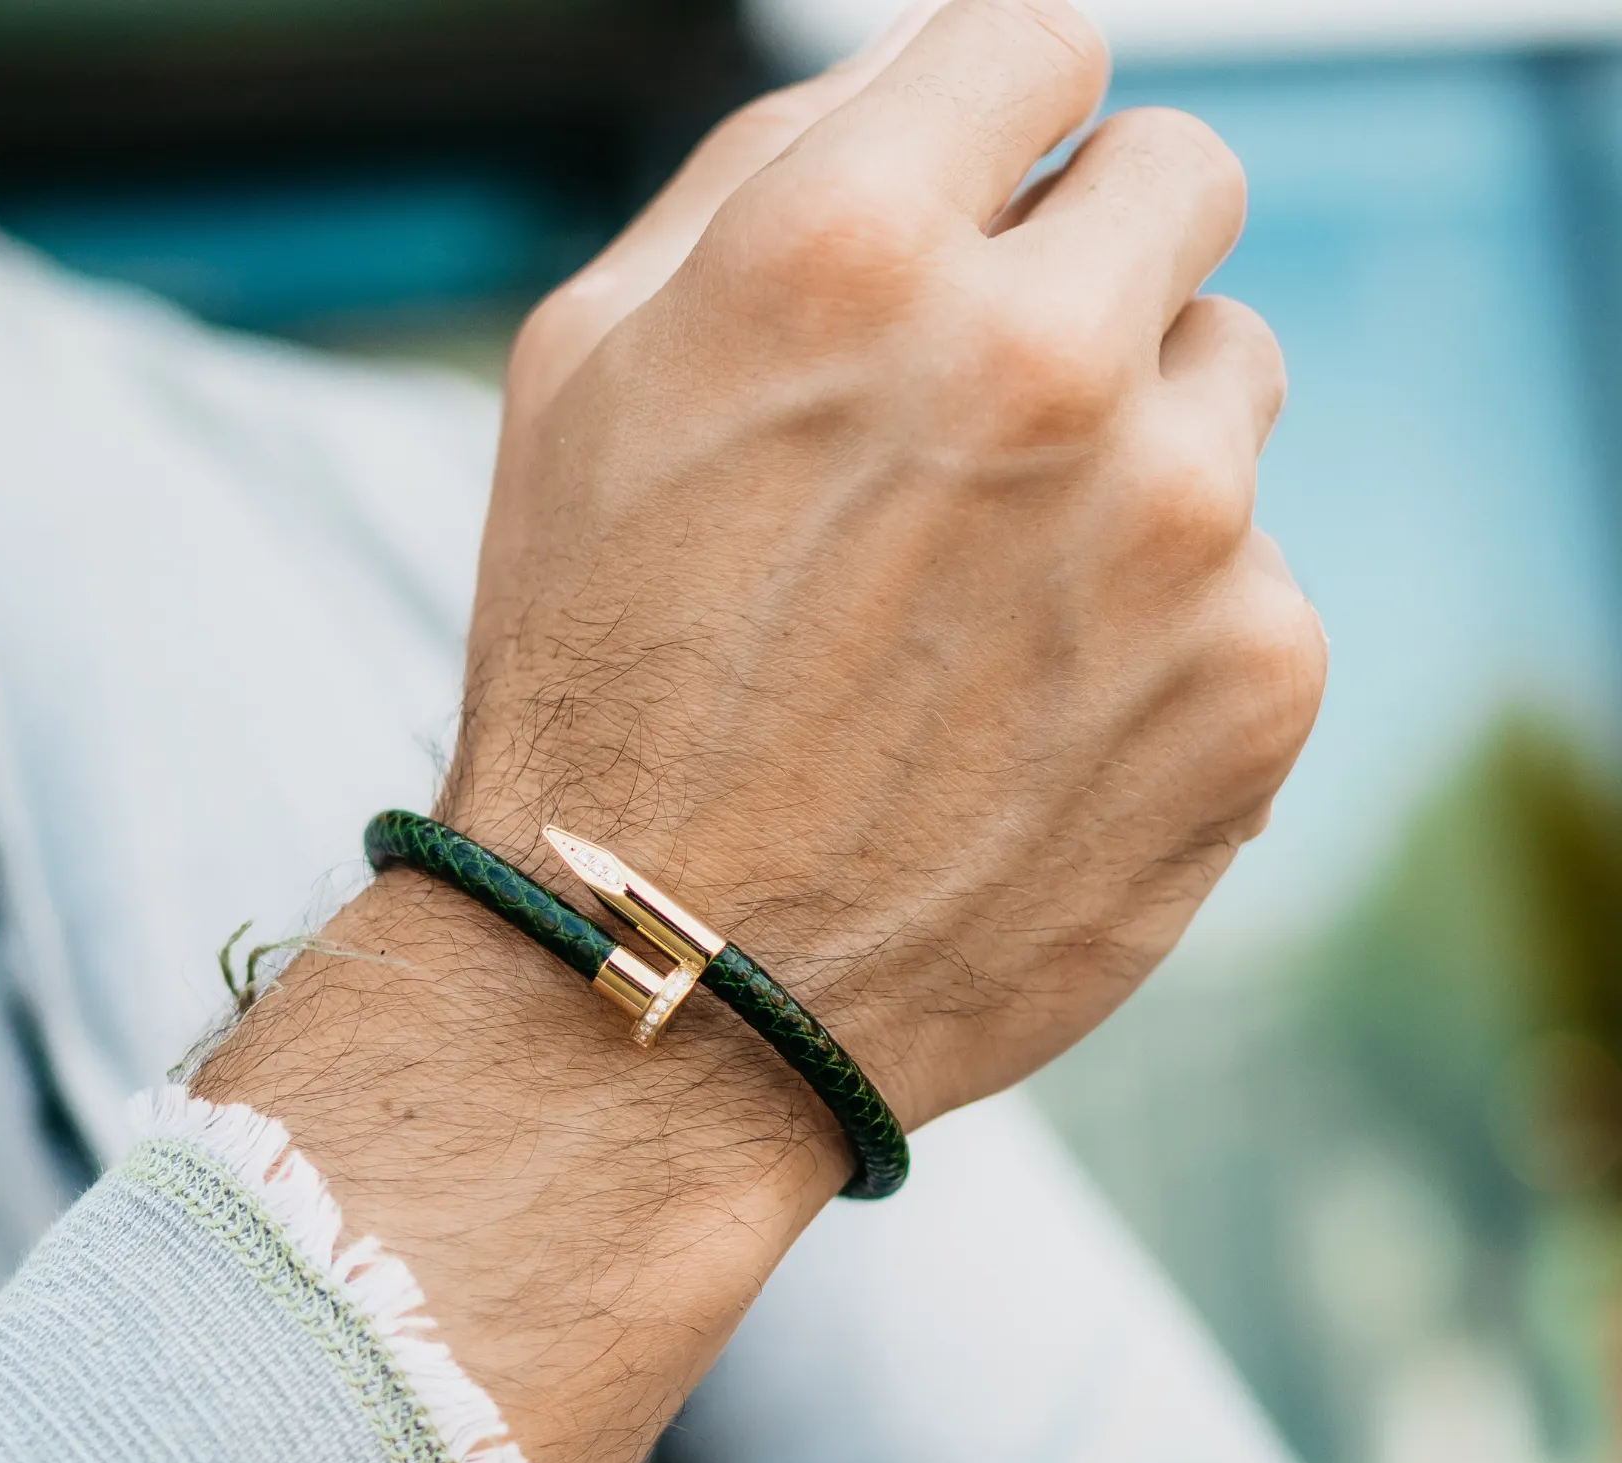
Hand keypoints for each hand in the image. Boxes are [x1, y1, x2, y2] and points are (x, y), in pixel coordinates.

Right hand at [205, 0, 1321, 1462]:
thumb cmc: (600, 685)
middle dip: (1090, 260)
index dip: (1000, 123)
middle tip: (991, 406)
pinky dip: (1164, 621)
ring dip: (1133, 448)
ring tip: (985, 600)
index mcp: (850, 252)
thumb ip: (764, 180)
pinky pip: (1254, 569)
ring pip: (1231, 379)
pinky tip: (1032, 718)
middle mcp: (1037, 364)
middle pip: (1182, 178)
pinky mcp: (1257, 680)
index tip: (984, 201)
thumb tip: (931, 97)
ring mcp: (1174, 528)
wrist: (668, 988)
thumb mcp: (584, 380)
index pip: (1040, 42)